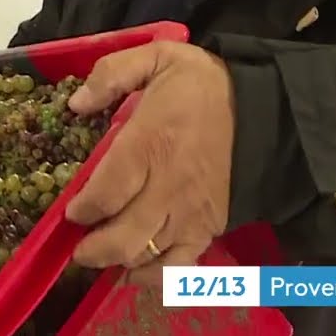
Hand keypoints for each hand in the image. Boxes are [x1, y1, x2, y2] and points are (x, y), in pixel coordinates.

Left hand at [64, 41, 234, 284]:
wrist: (265, 109)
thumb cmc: (203, 85)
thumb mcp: (157, 58)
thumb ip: (111, 74)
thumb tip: (75, 104)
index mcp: (149, 144)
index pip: (106, 193)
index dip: (82, 210)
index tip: (71, 212)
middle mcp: (167, 187)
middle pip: (122, 237)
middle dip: (92, 249)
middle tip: (77, 246)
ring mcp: (190, 213)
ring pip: (147, 256)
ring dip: (119, 262)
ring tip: (102, 256)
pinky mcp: (210, 228)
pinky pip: (180, 267)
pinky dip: (155, 276)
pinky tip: (137, 271)